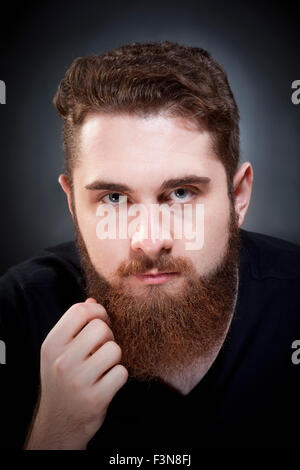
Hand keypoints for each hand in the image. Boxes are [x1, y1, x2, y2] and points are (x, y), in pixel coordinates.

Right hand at [24, 298, 127, 449]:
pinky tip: (107, 382)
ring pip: (114, 349)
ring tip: (103, 367)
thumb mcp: (59, 352)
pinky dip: (119, 376)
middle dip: (108, 336)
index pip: (79, 311)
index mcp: (51, 345)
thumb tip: (92, 300)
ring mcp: (78, 381)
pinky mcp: (95, 399)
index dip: (97, 311)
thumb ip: (74, 326)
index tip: (101, 321)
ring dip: (114, 357)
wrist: (60, 423)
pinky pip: (121, 372)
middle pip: (101, 328)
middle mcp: (62, 361)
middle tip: (102, 348)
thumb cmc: (63, 380)